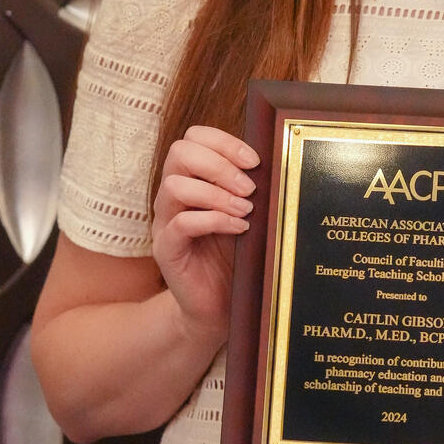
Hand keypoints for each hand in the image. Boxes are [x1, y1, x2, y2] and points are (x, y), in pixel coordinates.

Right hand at [150, 125, 259, 345]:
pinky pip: (180, 224)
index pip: (194, 138)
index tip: (254, 160)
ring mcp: (166, 222)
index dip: (224, 142)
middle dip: (219, 163)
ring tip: (245, 209)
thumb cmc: (238, 253)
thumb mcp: (249, 212)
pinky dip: (214, 220)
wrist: (221, 306)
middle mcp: (174, 195)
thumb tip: (278, 161)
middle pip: (180, 152)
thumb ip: (253, 186)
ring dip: (216, 193)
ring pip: (175, 186)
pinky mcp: (166, 250)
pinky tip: (239, 227)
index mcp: (193, 178)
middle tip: (249, 187)